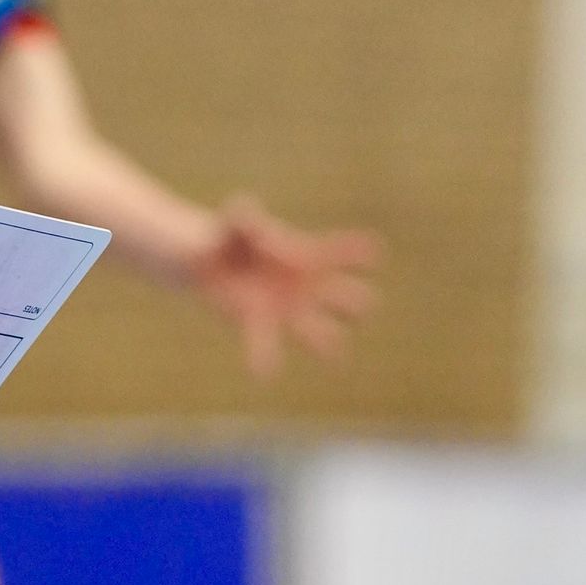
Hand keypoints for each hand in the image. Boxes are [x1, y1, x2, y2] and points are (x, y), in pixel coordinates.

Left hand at [196, 197, 382, 376]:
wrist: (209, 257)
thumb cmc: (233, 232)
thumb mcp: (237, 219)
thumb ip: (244, 215)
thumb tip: (246, 211)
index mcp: (310, 255)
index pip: (342, 254)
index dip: (359, 253)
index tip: (375, 253)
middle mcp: (308, 287)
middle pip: (347, 298)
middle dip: (356, 302)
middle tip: (364, 305)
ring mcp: (288, 309)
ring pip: (319, 332)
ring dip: (325, 339)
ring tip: (335, 353)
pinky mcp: (260, 323)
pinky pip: (265, 343)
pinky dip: (264, 355)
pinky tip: (263, 373)